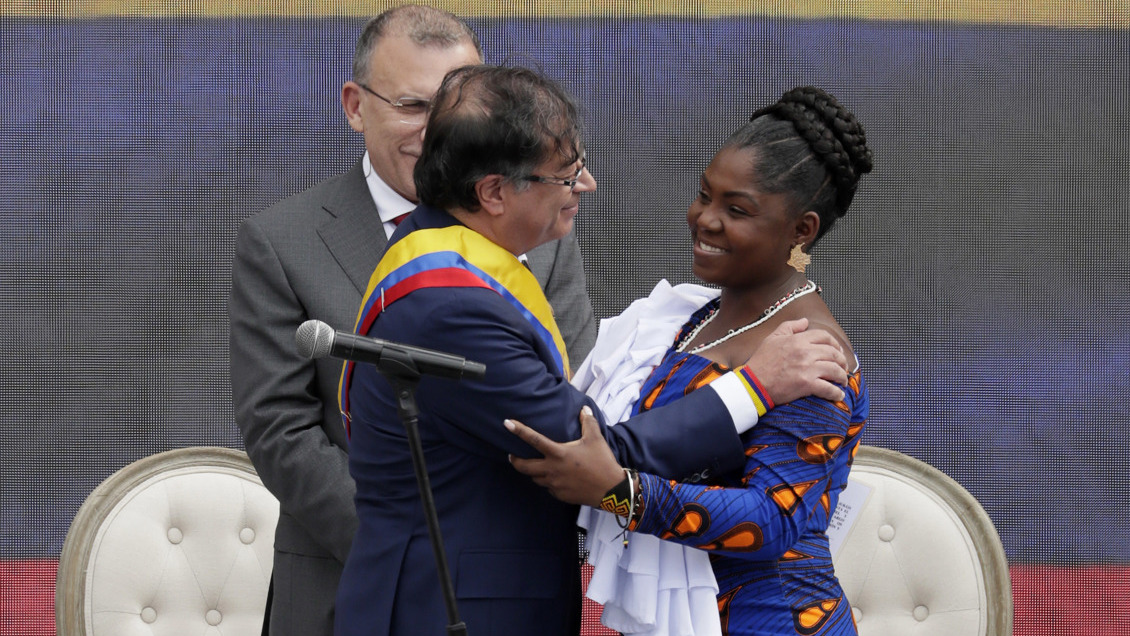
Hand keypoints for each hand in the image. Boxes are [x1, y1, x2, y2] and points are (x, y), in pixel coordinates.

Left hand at [505, 406, 625, 507]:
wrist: (612, 490)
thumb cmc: (603, 462)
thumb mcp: (596, 438)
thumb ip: (588, 422)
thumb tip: (583, 409)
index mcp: (559, 453)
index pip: (534, 439)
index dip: (519, 430)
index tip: (506, 423)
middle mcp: (552, 470)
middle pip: (524, 466)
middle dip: (515, 460)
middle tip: (512, 454)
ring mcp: (554, 484)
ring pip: (535, 478)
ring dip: (532, 471)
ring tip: (534, 465)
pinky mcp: (559, 495)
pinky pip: (547, 487)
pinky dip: (547, 481)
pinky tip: (553, 477)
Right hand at [746, 318, 847, 403]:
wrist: (753, 383)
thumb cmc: (761, 361)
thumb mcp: (772, 338)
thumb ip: (790, 326)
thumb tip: (805, 321)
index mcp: (798, 340)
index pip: (825, 337)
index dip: (835, 343)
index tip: (837, 350)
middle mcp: (805, 352)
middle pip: (833, 353)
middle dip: (842, 361)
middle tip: (843, 367)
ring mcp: (807, 369)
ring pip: (834, 370)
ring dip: (842, 376)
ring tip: (842, 381)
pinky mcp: (807, 385)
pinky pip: (828, 388)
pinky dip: (836, 393)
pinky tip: (839, 395)